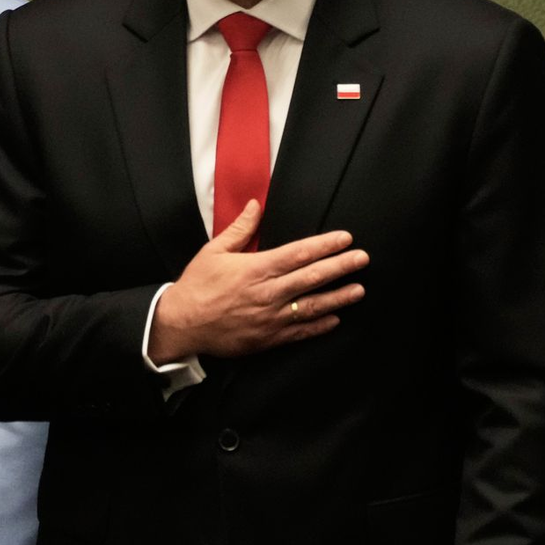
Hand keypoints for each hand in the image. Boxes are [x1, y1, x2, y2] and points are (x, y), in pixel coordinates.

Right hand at [148, 200, 367, 362]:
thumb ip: (240, 230)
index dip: (325, 245)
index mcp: (256, 269)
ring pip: (312, 306)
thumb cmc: (196, 286)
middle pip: (312, 278)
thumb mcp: (214, 251)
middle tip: (362, 259)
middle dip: (341, 267)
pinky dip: (319, 326)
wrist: (182, 324)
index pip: (299, 254)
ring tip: (358, 290)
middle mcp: (267, 293)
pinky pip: (299, 332)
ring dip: (338, 297)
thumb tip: (255, 206)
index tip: (345, 239)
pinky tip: (335, 319)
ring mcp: (269, 318)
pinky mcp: (267, 338)